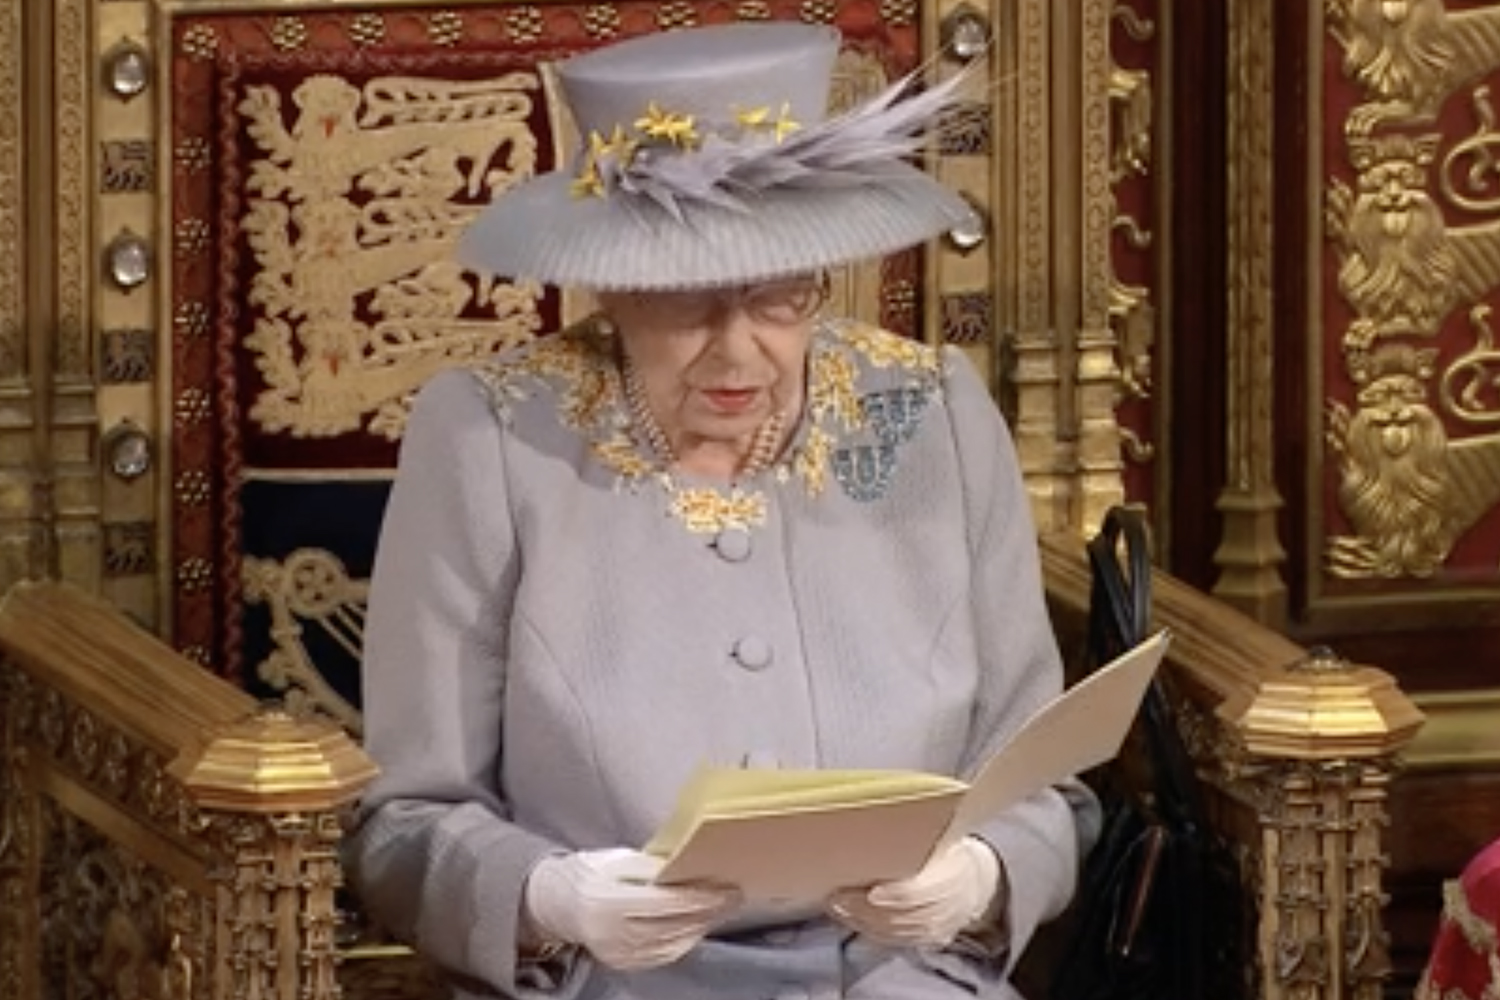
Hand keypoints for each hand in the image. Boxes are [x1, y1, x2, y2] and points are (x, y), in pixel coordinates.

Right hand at [522, 848, 740, 970]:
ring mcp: (620, 953)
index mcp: (609, 901)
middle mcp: (614, 933)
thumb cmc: (592, 873)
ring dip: (702, 925)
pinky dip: (686, 939)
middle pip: (674, 925)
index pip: (667, 903)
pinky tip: (698, 923)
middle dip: (709, 911)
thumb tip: (691, 866)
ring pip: (674, 943)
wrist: (559, 905)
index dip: (701, 897)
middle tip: (734, 895)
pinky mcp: (625, 964)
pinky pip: (665, 954)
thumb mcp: (619, 860)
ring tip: (720, 907)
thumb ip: (653, 867)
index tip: (727, 888)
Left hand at [826, 837, 1003, 948]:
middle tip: (836, 895)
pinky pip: (893, 940)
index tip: (872, 892)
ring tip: (835, 904)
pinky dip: (868, 930)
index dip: (897, 896)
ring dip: (861, 919)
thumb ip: (923, 831)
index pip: (921, 893)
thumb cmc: (949, 852)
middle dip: (865, 908)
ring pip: (893, 931)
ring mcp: (935, 927)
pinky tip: (848, 916)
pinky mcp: (923, 939)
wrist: (974, 884)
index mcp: (953, 876)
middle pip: (901, 916)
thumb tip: (890, 800)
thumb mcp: (946, 838)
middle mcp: (945, 908)